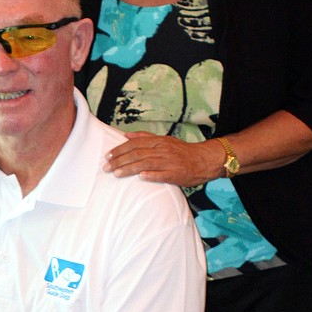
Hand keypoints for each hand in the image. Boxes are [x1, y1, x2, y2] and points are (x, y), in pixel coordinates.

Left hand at [103, 132, 220, 187]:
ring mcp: (169, 162)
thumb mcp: (164, 140)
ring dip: (130, 168)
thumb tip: (126, 135)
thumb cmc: (182, 151)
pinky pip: (162, 174)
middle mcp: (162, 150)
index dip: (120, 150)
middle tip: (106, 167)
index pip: (135, 144)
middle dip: (120, 160)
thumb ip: (145, 137)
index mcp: (158, 142)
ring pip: (146, 163)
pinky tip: (141, 177)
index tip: (108, 156)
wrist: (204, 159)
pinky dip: (151, 175)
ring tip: (116, 173)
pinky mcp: (176, 174)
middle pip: (137, 153)